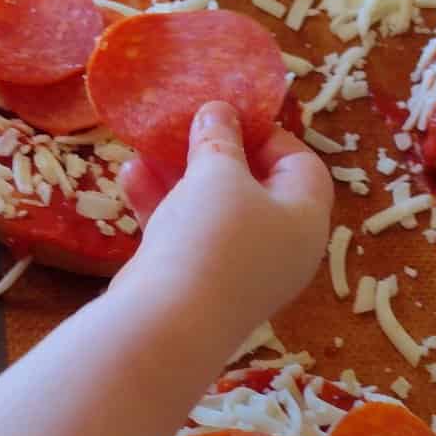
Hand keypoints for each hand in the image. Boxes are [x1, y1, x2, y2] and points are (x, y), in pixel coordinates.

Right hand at [116, 102, 332, 332]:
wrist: (169, 323)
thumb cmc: (212, 237)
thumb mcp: (218, 173)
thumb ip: (220, 138)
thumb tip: (219, 112)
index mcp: (305, 220)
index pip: (301, 165)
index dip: (267, 134)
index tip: (230, 116)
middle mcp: (281, 248)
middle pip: (254, 187)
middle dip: (214, 153)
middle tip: (185, 127)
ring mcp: (240, 270)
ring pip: (213, 210)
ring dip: (179, 176)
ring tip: (147, 146)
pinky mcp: (201, 284)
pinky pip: (188, 235)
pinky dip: (164, 207)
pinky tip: (131, 179)